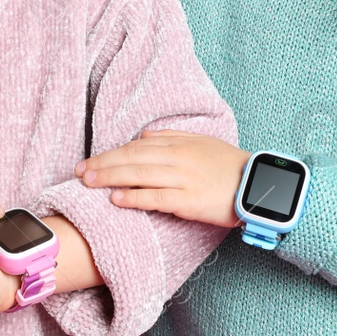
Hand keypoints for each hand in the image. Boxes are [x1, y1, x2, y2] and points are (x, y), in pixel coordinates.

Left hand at [74, 130, 250, 227]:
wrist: (257, 184)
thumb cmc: (228, 165)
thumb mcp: (201, 141)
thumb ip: (172, 135)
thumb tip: (143, 134)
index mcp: (179, 143)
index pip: (136, 147)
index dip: (110, 153)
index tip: (90, 160)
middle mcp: (177, 158)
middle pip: (131, 159)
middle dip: (102, 164)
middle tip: (79, 171)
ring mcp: (182, 179)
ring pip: (138, 176)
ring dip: (110, 178)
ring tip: (88, 182)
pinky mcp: (189, 200)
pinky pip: (156, 198)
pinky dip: (134, 197)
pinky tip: (115, 199)